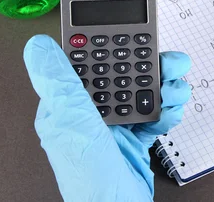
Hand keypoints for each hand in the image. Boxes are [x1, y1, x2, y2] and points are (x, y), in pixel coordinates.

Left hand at [24, 35, 190, 200]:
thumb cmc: (88, 175)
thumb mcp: (70, 119)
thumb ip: (58, 80)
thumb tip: (38, 45)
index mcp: (70, 104)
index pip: (94, 63)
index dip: (118, 47)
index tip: (138, 38)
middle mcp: (92, 112)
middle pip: (126, 74)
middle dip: (153, 67)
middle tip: (171, 64)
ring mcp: (115, 126)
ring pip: (145, 92)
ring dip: (166, 88)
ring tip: (175, 91)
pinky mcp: (134, 139)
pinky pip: (155, 115)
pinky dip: (168, 111)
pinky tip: (172, 110)